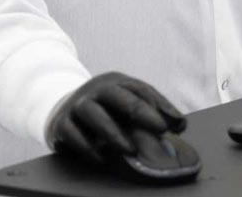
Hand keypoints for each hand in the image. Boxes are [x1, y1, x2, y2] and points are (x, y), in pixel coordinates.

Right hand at [46, 71, 186, 163]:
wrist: (62, 109)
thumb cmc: (105, 110)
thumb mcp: (126, 105)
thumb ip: (152, 112)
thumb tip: (180, 124)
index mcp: (115, 82)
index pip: (140, 89)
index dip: (160, 105)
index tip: (177, 124)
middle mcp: (96, 90)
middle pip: (117, 95)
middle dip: (139, 111)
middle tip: (160, 129)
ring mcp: (77, 105)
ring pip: (93, 113)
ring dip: (112, 132)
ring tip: (130, 150)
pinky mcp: (61, 123)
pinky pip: (72, 133)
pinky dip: (86, 146)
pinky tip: (101, 158)